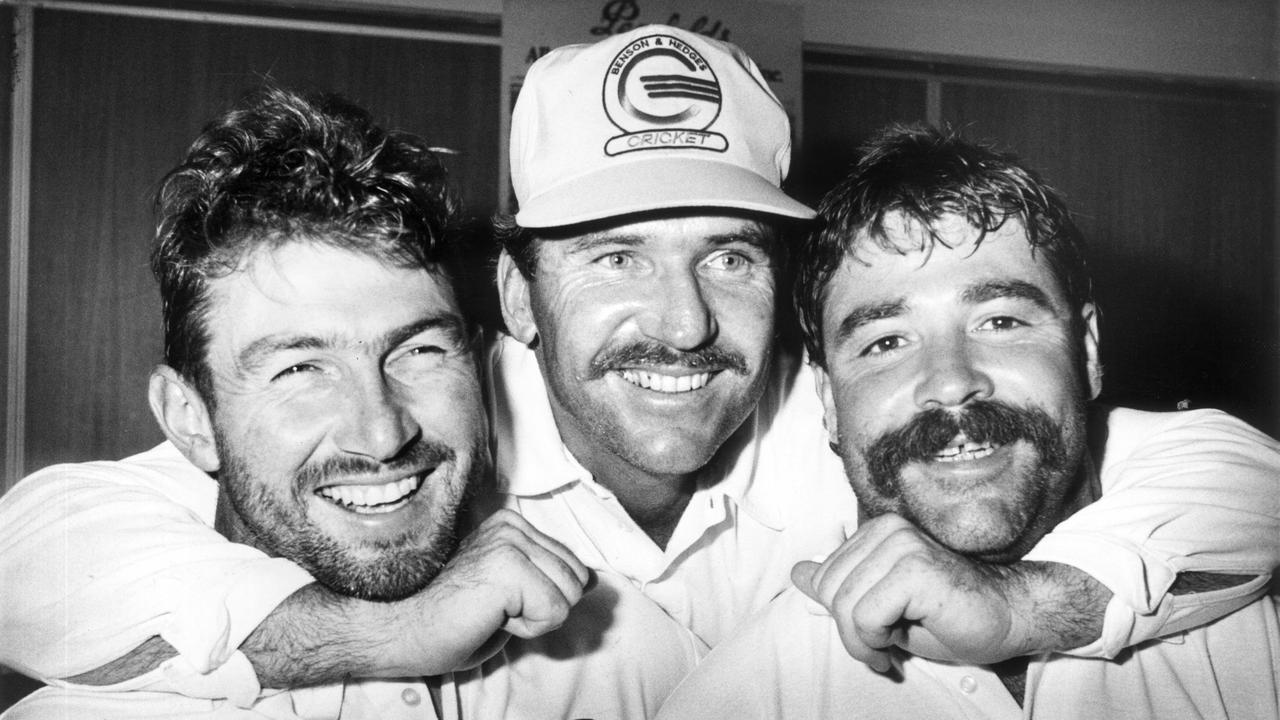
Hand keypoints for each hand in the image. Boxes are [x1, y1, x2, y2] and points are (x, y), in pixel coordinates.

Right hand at [409, 509, 590, 671]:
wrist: (403, 631)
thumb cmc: (450, 620)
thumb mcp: (514, 596)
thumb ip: (550, 579)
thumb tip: (594, 579)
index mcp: (513, 526)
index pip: (573, 565)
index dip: (544, 599)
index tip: (500, 603)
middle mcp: (513, 525)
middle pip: (577, 579)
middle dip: (544, 607)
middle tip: (495, 610)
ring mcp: (510, 541)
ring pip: (569, 595)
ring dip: (534, 619)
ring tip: (491, 612)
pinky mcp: (508, 564)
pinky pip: (554, 611)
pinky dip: (528, 628)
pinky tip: (491, 617)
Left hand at [791, 513, 1033, 671]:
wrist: (1007, 619)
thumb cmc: (948, 615)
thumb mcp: (880, 602)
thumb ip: (840, 585)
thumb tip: (798, 572)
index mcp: (875, 532)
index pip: (823, 576)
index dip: (839, 616)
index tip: (868, 636)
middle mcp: (886, 530)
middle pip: (829, 590)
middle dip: (847, 632)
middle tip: (877, 649)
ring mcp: (902, 545)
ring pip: (844, 604)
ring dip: (861, 642)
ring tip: (886, 650)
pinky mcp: (915, 568)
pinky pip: (865, 615)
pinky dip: (875, 640)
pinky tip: (897, 645)